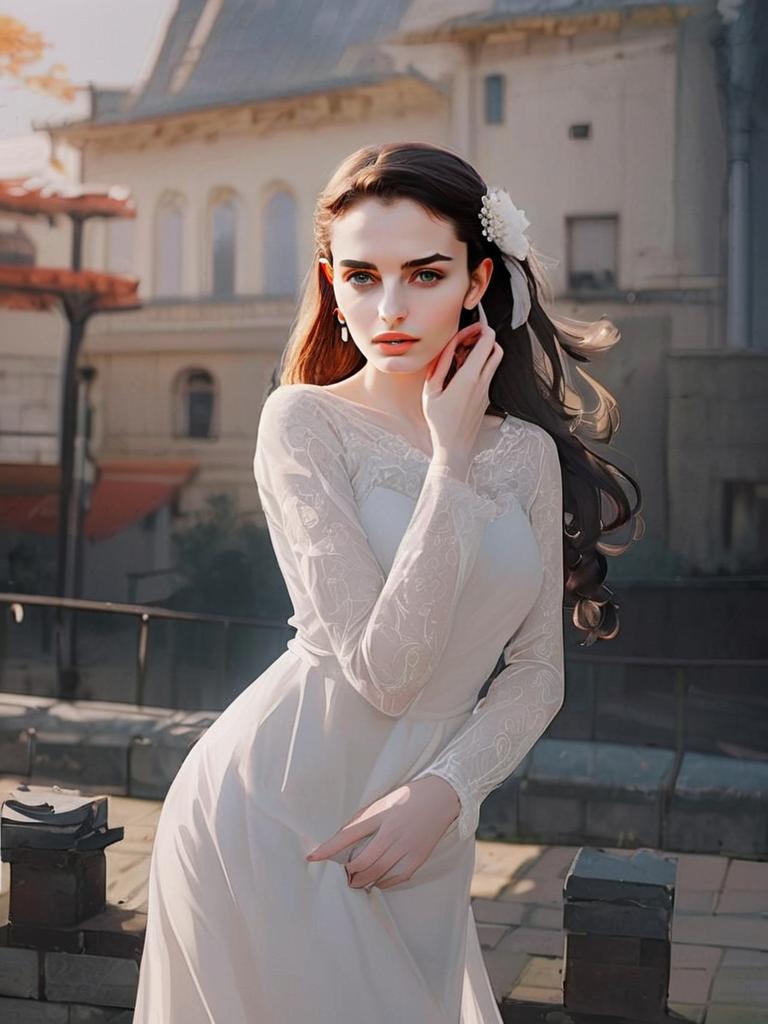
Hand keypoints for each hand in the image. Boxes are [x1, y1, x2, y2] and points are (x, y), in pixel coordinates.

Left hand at [305, 776, 460, 890]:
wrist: (443, 796)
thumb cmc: (409, 795)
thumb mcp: (383, 800)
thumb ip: (364, 818)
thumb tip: (344, 837)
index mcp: (381, 814)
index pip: (348, 834)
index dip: (328, 848)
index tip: (311, 857)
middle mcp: (392, 832)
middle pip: (363, 861)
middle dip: (349, 873)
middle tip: (343, 875)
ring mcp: (407, 846)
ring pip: (377, 872)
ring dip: (363, 880)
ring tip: (356, 881)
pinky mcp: (419, 857)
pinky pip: (397, 877)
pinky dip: (383, 883)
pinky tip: (377, 881)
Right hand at [422, 302, 502, 469]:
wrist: (454, 447)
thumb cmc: (438, 421)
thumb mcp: (431, 391)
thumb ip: (441, 366)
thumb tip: (449, 346)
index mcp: (469, 377)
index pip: (486, 343)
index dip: (483, 329)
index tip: (473, 326)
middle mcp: (483, 382)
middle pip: (496, 349)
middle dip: (487, 337)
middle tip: (472, 336)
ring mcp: (487, 392)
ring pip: (494, 363)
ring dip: (486, 352)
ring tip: (467, 353)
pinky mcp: (486, 400)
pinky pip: (488, 376)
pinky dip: (481, 367)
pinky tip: (464, 372)